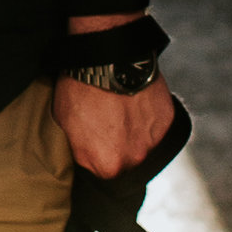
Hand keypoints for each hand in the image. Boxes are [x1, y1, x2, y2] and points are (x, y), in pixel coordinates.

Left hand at [54, 74, 176, 178]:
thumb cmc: (80, 89)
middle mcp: (133, 159)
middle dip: (118, 147)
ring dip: (135, 133)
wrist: (107, 59)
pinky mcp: (167, 121)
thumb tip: (83, 155)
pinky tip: (136, 103)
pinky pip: (158, 126)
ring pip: (144, 144)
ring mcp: (153, 140)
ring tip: (123, 112)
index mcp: (106, 167)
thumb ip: (78, 149)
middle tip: (109, 125)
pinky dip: (149, 118)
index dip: (97, 157)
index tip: (94, 143)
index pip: (102, 173)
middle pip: (126, 161)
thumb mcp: (63, 124)